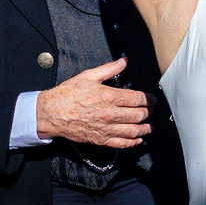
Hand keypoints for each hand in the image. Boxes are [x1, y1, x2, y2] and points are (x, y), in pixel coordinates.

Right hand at [36, 58, 150, 147]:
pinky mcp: (101, 139)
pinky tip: (138, 140)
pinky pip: (121, 143)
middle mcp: (110, 114)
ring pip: (133, 130)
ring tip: (150, 126)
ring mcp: (106, 128)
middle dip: (149, 112)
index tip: (154, 99)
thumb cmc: (67, 94)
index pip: (138, 98)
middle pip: (139, 115)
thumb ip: (109, 69)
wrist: (51, 113)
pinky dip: (133, 142)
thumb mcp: (88, 76)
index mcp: (109, 96)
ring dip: (145, 129)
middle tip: (153, 111)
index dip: (149, 99)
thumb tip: (124, 61)